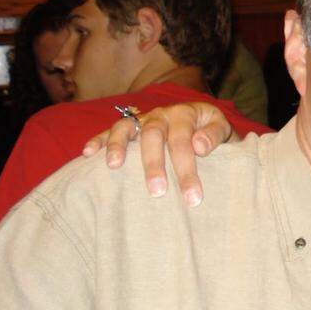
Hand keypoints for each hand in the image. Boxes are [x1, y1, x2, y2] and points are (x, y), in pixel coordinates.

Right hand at [82, 102, 233, 206]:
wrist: (203, 120)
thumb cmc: (211, 131)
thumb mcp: (222, 128)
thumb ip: (215, 134)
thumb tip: (199, 146)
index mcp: (186, 113)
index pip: (184, 141)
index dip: (187, 168)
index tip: (192, 196)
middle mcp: (162, 113)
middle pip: (153, 135)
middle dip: (154, 164)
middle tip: (157, 192)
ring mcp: (143, 118)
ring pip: (127, 127)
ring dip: (118, 146)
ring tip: (113, 167)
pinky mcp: (129, 126)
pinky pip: (109, 129)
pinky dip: (98, 140)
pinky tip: (87, 154)